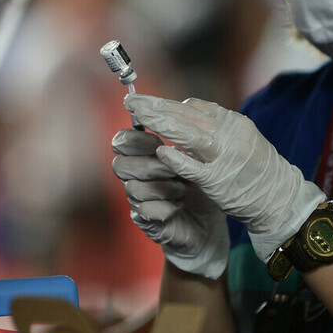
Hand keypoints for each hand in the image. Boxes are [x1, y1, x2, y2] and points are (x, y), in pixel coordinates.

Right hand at [112, 128, 228, 278]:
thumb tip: (184, 109)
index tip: (157, 141)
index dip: (136, 139)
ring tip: (183, 187)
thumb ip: (184, 136)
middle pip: (121, 164)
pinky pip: (144, 212)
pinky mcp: (148, 223)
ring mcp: (139, 201)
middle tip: (173, 167)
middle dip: (148, 164)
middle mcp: (136, 177)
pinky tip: (178, 205)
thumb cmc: (201, 184)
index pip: (123, 141)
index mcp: (143, 155)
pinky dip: (163, 207)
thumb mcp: (197, 157)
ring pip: (133, 188)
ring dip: (160, 186)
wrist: (211, 223)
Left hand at [125, 94, 325, 261]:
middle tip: (131, 101)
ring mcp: (225, 157)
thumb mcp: (240, 136)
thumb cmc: (255, 168)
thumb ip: (213, 122)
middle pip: (187, 116)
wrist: (279, 198)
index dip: (166, 103)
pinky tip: (160, 151)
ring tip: (140, 116)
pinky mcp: (219, 181)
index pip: (194, 107)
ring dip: (162, 124)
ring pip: (189, 135)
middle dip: (157, 108)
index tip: (145, 100)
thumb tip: (184, 105)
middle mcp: (230, 135)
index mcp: (233, 122)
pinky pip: (194, 168)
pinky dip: (177, 159)